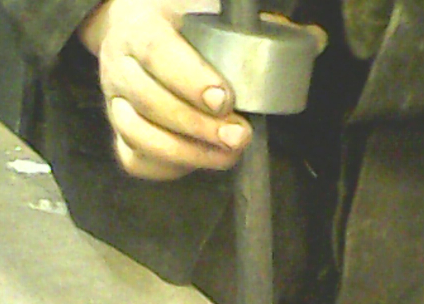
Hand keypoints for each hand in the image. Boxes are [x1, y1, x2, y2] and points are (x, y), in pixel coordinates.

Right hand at [79, 0, 250, 179]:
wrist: (145, 32)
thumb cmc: (184, 27)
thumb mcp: (208, 13)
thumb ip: (246, 28)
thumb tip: (308, 36)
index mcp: (138, 29)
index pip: (157, 53)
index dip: (191, 80)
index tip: (224, 100)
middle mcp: (119, 68)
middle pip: (151, 102)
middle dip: (199, 126)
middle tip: (238, 135)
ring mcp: (115, 104)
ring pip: (140, 136)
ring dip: (188, 152)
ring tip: (227, 154)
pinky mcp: (120, 135)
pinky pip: (136, 160)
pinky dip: (169, 167)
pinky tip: (201, 161)